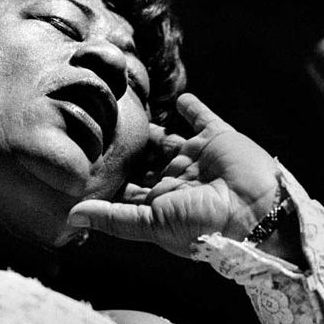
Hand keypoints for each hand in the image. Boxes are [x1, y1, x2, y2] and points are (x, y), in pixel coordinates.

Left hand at [67, 93, 279, 257]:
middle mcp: (178, 179)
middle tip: (102, 133)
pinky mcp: (218, 137)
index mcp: (161, 201)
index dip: (111, 179)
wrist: (254, 208)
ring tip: (131, 115)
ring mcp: (198, 157)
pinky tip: (178, 99)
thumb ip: (112, 218)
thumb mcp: (150, 224)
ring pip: (169, 140)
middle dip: (128, 152)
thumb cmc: (201, 223)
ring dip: (154, 131)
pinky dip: (191, 107)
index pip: (128, 189)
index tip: (88, 165)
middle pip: (146, 162)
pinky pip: (202, 117)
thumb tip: (70, 218)